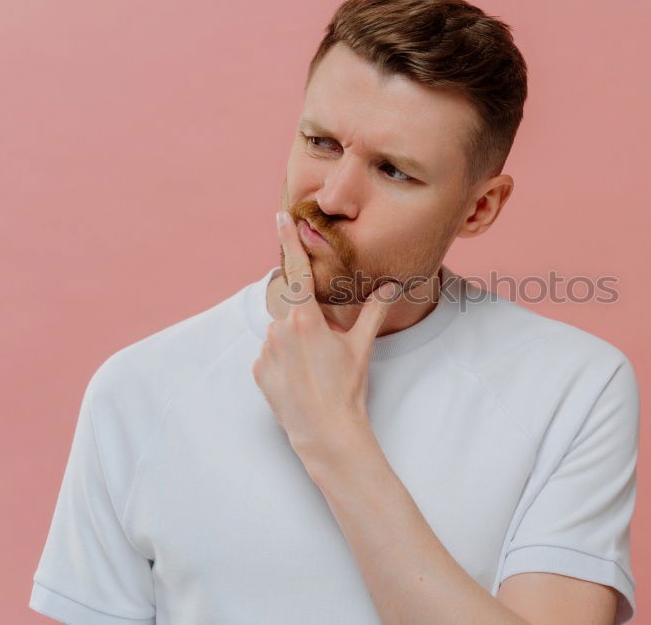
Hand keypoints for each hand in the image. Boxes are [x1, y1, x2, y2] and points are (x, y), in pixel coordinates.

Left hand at [252, 210, 401, 461]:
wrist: (326, 432)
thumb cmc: (347, 387)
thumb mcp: (361, 346)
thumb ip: (374, 311)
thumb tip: (392, 286)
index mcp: (305, 318)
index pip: (295, 270)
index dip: (289, 241)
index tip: (280, 217)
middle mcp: (279, 329)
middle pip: (292, 309)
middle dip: (307, 320)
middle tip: (325, 347)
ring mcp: (265, 351)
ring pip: (281, 333)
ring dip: (296, 341)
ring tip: (315, 368)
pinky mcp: (258, 371)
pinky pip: (271, 355)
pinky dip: (284, 360)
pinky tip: (301, 378)